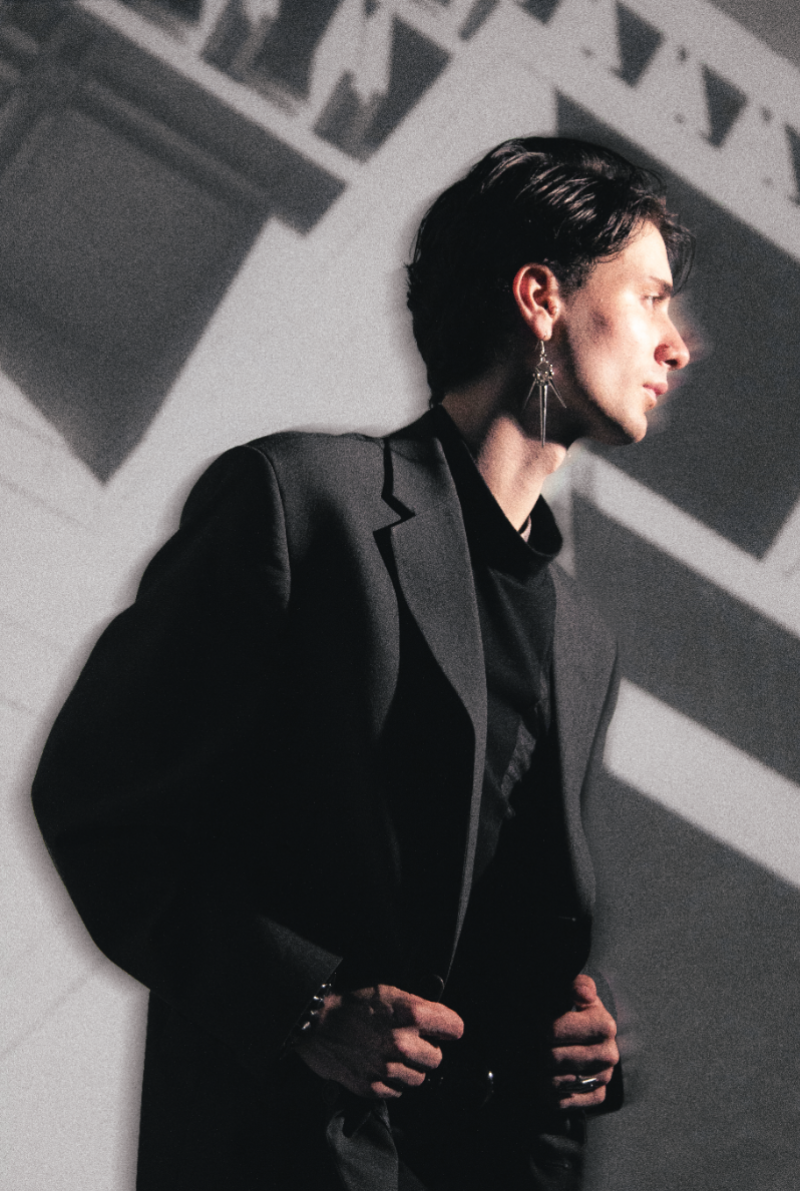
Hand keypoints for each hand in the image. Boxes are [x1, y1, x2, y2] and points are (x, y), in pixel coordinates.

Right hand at [294, 983, 463, 1098]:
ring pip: (419, 1078)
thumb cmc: (352, 1003)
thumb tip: (439, 1021)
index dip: (447, 1027)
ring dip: (410, 1068)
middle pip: (437, 1058)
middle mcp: (402, 1043)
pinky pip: (397, 1092)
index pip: (455, 1028)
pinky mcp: (372, 1087)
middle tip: (411, 1041)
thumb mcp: (389, 991)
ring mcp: (387, 1067)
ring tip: (393, 1055)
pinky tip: (380, 1066)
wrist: (317, 1022)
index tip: (442, 1029)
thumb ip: (418, 1007)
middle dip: (427, 1050)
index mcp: (411, 1014)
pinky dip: (392, 1082)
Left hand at [547, 974, 618, 1109]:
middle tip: (541, 1041)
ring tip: (545, 1058)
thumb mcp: (574, 991)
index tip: (541, 1021)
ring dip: (542, 1070)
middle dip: (540, 1049)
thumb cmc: (574, 1011)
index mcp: (604, 1025)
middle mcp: (609, 1054)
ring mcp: (604, 1078)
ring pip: (555, 1082)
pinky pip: (561, 1101)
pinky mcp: (596, 1096)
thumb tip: (583, 993)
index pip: (552, 1031)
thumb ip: (577, 985)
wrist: (587, 1036)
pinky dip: (549, 1091)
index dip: (540, 1025)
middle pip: (552, 1058)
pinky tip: (551, 1076)